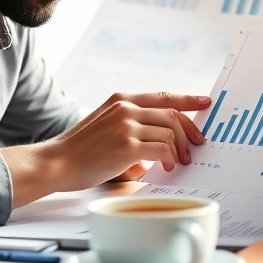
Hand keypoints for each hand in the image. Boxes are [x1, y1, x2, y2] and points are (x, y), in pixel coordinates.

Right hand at [46, 92, 209, 191]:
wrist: (57, 162)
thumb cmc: (80, 150)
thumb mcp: (104, 125)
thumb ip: (131, 126)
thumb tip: (160, 146)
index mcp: (120, 99)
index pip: (162, 95)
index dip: (188, 99)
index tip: (205, 101)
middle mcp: (125, 108)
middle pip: (172, 114)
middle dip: (189, 130)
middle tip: (195, 146)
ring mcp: (126, 125)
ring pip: (170, 132)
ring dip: (179, 149)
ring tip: (177, 162)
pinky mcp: (127, 146)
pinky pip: (163, 149)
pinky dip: (169, 159)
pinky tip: (165, 167)